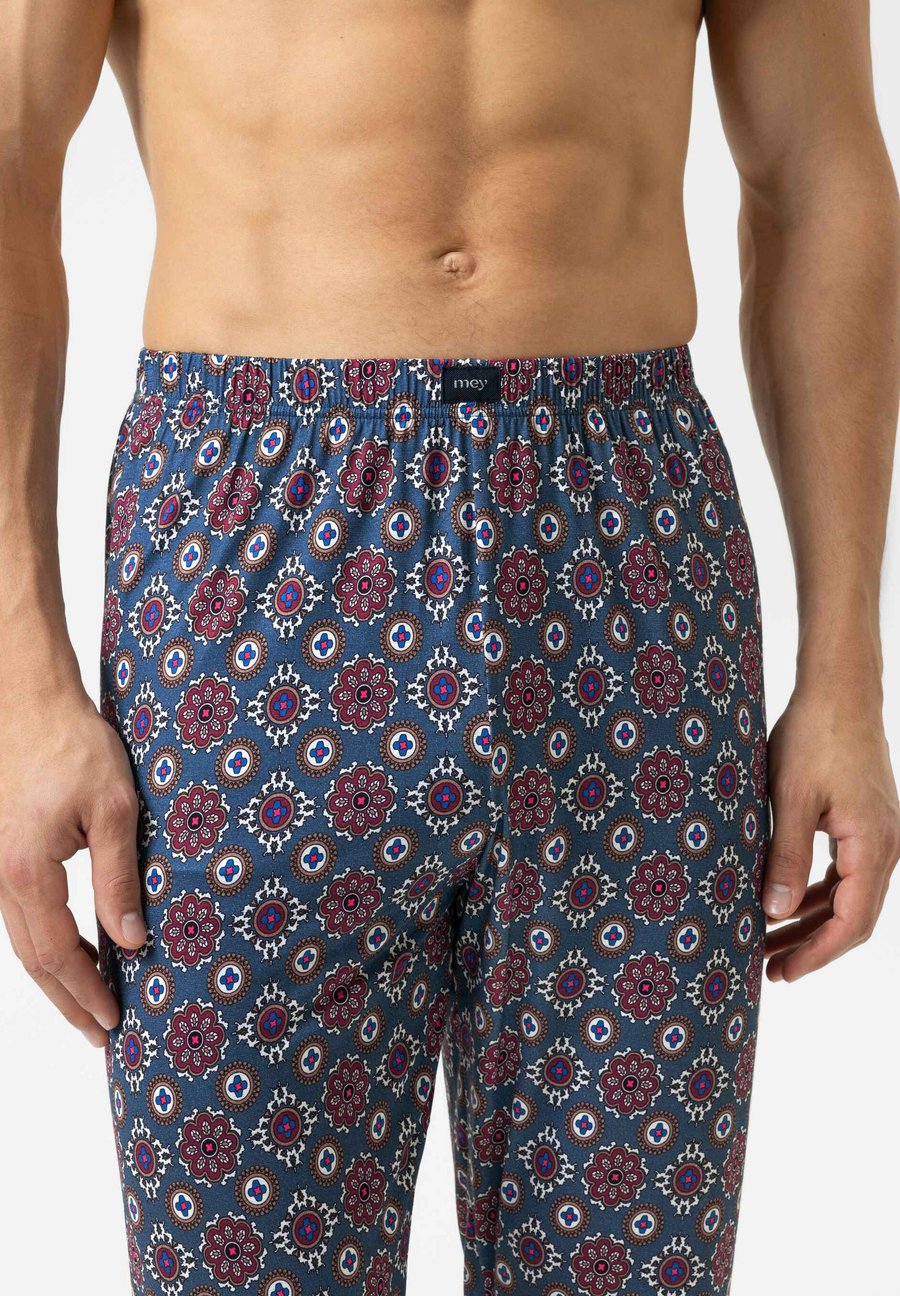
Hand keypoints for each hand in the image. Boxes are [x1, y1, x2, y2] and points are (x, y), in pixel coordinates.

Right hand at [0, 689, 145, 1045]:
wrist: (28, 702)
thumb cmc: (73, 745)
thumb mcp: (115, 809)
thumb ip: (118, 877)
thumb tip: (131, 939)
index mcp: (26, 871)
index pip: (58, 953)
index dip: (86, 991)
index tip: (114, 1020)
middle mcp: (0, 877)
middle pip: (33, 959)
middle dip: (69, 1000)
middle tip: (102, 1033)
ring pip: (23, 941)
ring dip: (57, 975)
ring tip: (93, 1003)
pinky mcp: (2, 855)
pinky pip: (21, 915)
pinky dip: (47, 943)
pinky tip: (77, 951)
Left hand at [763, 688, 899, 980]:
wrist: (839, 691)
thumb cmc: (815, 737)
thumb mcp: (791, 798)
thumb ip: (786, 857)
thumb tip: (776, 912)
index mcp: (873, 846)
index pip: (852, 923)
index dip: (817, 954)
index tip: (783, 973)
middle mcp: (885, 846)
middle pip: (852, 917)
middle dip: (811, 946)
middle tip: (769, 969)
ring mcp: (878, 835)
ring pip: (848, 897)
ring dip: (811, 921)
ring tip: (770, 942)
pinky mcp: (865, 823)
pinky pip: (845, 873)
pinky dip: (817, 893)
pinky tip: (787, 903)